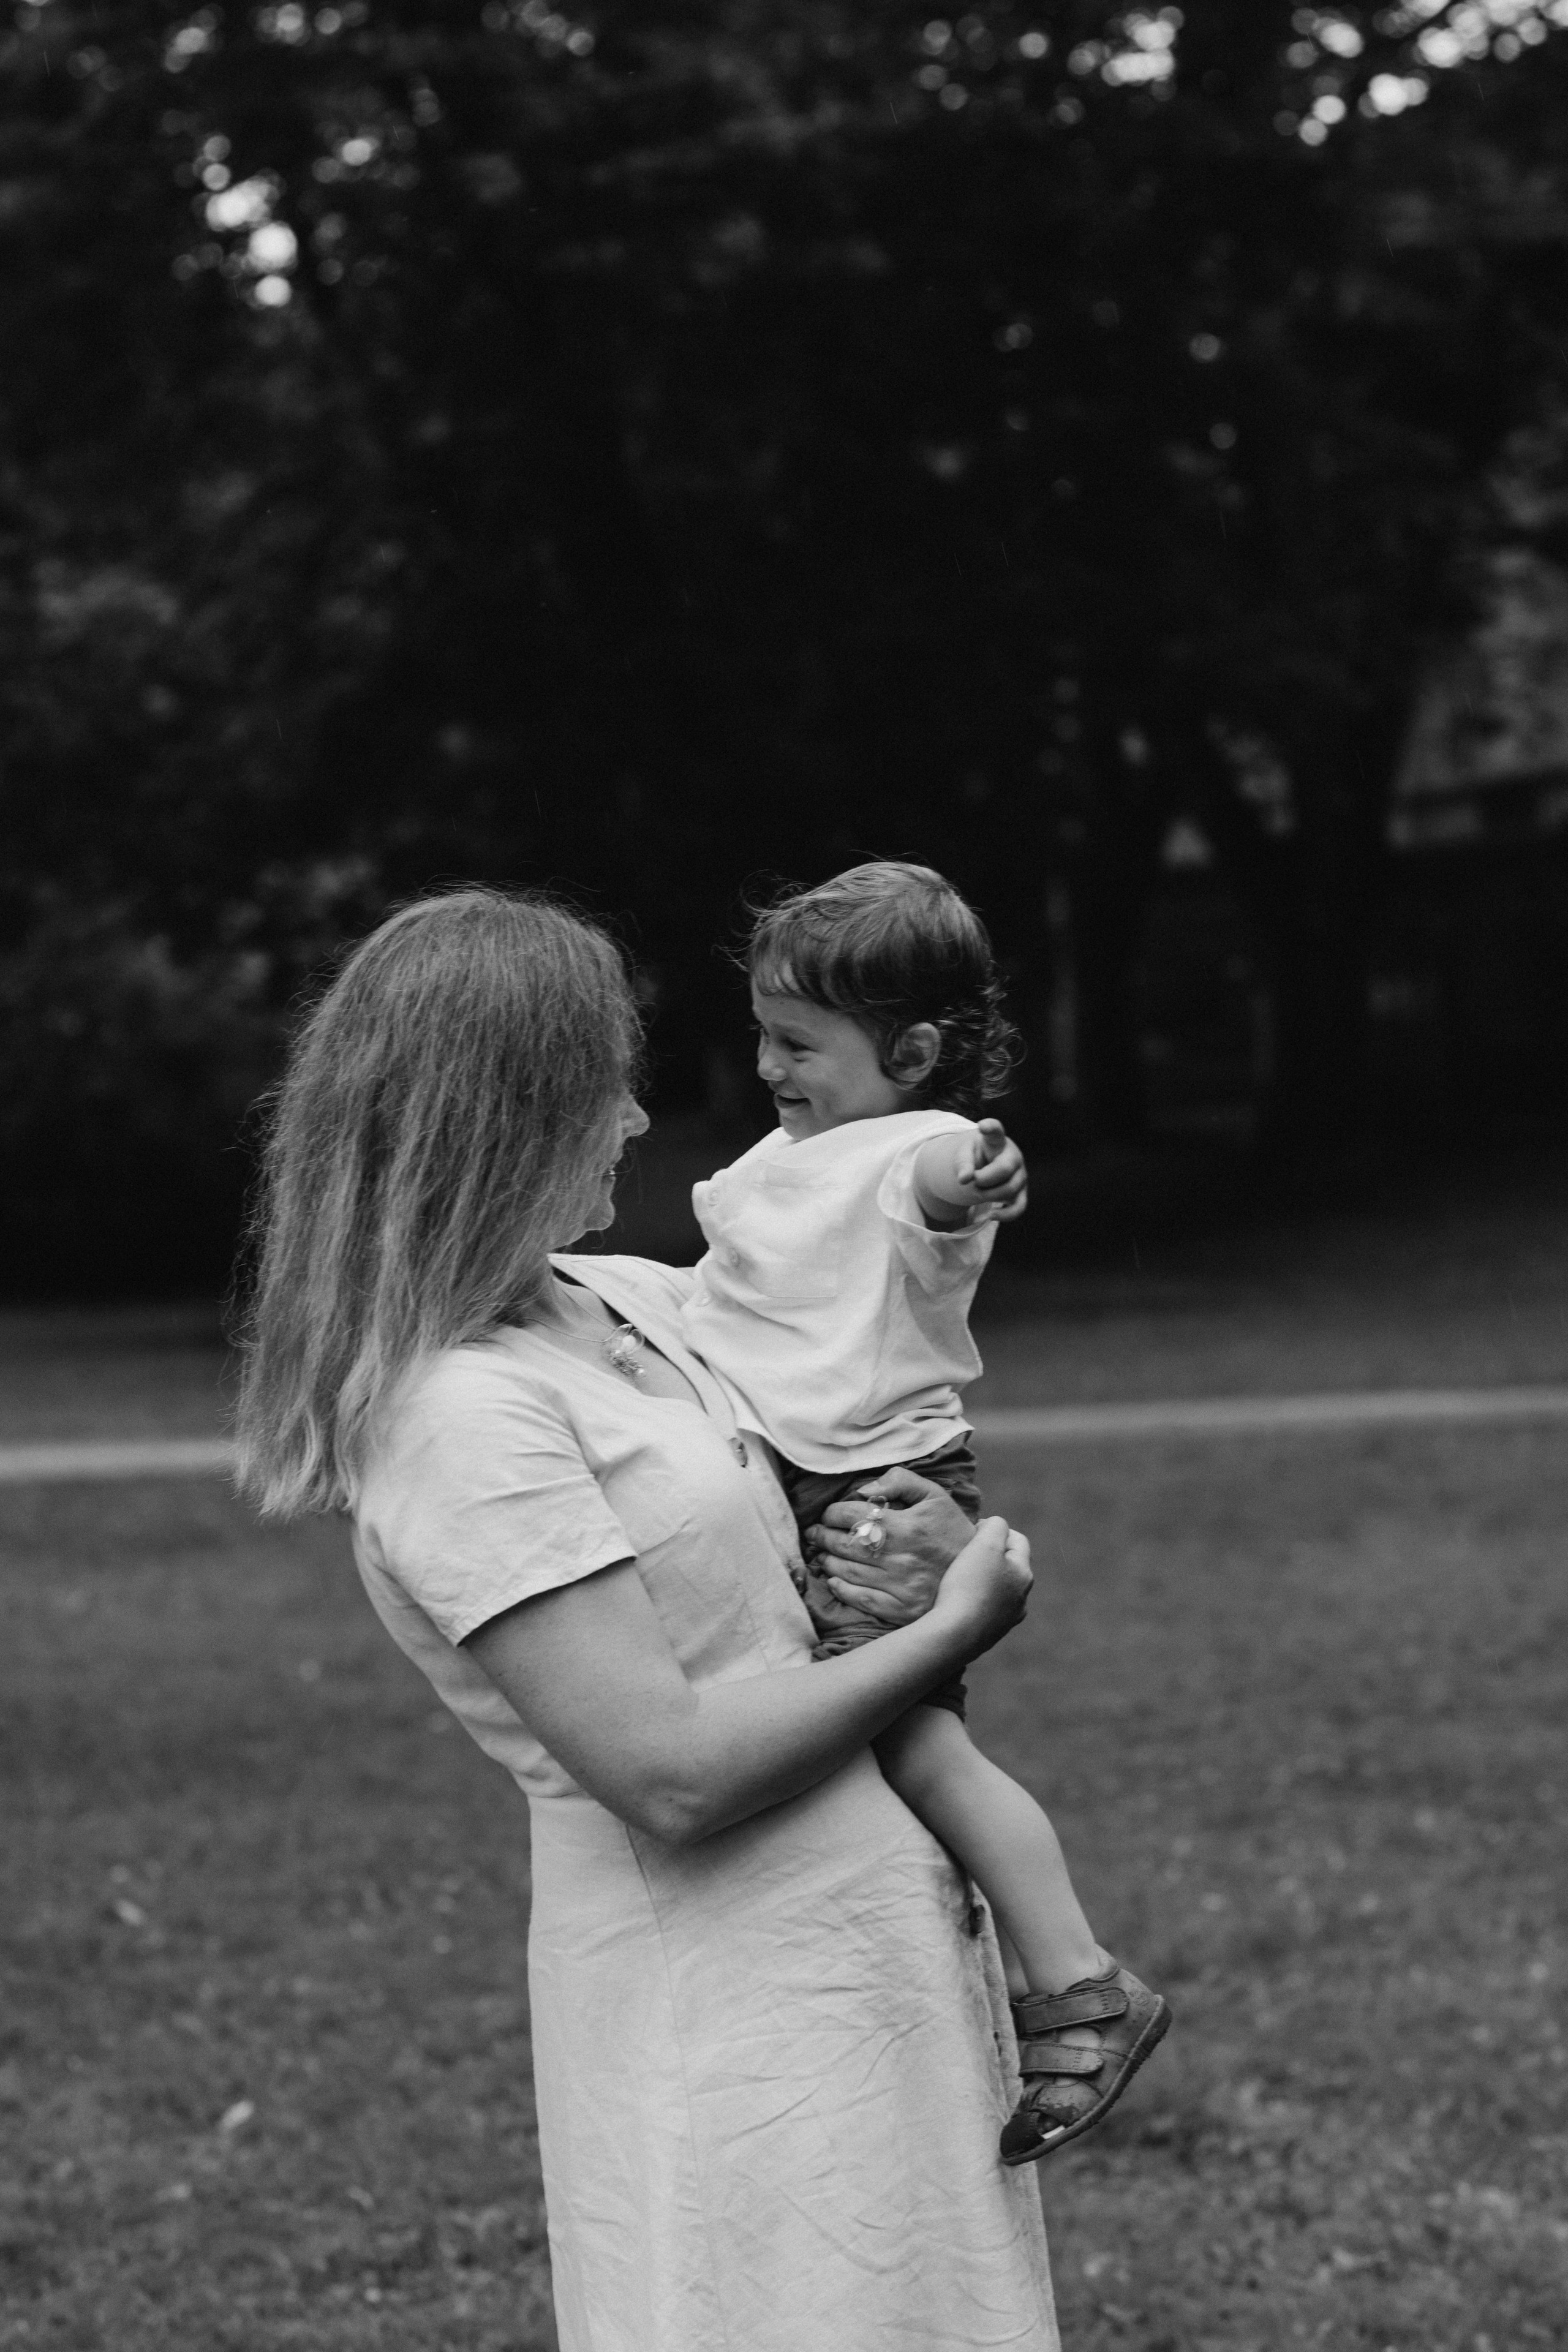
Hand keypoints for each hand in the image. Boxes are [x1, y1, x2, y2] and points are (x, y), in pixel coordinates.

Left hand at [802, 1464, 976, 1623]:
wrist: (982, 1574)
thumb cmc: (952, 1530)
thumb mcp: (935, 1496)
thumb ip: (901, 1481)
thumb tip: (864, 1489)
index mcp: (907, 1526)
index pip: (853, 1516)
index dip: (833, 1513)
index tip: (828, 1514)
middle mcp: (900, 1556)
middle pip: (845, 1544)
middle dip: (823, 1536)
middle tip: (815, 1534)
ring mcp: (900, 1585)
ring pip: (848, 1571)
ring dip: (828, 1561)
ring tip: (823, 1554)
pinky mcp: (901, 1608)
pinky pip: (861, 1599)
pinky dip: (842, 1589)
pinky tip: (834, 1580)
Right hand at [927, 1516, 1031, 1655]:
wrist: (954, 1635)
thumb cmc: (969, 1585)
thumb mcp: (985, 1544)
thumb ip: (995, 1526)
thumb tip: (994, 1527)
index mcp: (1024, 1574)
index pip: (1017, 1540)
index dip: (995, 1530)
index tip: (972, 1532)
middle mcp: (1021, 1598)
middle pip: (1009, 1565)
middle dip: (990, 1555)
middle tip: (965, 1553)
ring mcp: (1007, 1619)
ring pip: (999, 1589)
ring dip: (984, 1579)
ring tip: (961, 1578)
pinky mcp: (991, 1634)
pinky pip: (987, 1609)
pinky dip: (977, 1601)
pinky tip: (960, 1602)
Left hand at [959, 1118, 1027, 1223]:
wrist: (986, 1166)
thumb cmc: (976, 1157)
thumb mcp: (965, 1155)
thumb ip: (963, 1164)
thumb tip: (965, 1180)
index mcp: (997, 1141)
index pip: (996, 1131)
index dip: (991, 1128)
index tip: (982, 1125)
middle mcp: (1013, 1156)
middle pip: (1004, 1169)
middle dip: (984, 1178)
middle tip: (973, 1180)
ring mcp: (1020, 1175)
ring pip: (1009, 1189)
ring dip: (987, 1195)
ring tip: (976, 1190)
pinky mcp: (1021, 1193)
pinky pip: (1019, 1207)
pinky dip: (1005, 1214)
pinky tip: (991, 1215)